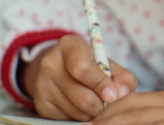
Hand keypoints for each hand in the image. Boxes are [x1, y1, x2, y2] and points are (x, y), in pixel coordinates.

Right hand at [22, 35, 137, 121]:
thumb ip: (122, 76)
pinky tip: (81, 106)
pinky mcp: (40, 103)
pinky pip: (66, 118)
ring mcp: (42, 84)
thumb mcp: (107, 63)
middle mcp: (50, 63)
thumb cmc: (90, 65)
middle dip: (101, 105)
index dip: (100, 84)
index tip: (113, 96)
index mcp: (70, 45)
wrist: (60, 69)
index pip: (83, 68)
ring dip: (92, 112)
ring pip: (76, 111)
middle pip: (81, 96)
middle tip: (108, 103)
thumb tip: (123, 93)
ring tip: (96, 103)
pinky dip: (80, 116)